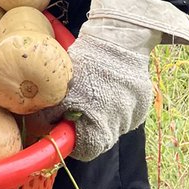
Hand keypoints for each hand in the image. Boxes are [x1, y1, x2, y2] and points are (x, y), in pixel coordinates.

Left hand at [60, 0, 188, 160]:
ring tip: (96, 93)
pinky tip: (111, 88)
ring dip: (104, 116)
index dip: (73, 141)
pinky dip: (118, 106)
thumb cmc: (87, 60)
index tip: (66, 129)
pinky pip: (128, 113)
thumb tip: (44, 127)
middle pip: (101, 139)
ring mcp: (135, 114)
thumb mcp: (64, 86)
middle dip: (88, 128)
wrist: (120, 37)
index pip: (85, 150)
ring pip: (114, 125)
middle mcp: (120, 124)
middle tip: (78, 109)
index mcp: (98, 123)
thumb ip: (55, 111)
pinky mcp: (144, 104)